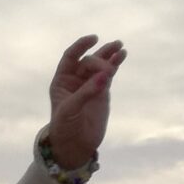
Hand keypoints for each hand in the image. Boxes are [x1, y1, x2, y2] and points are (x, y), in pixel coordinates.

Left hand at [47, 34, 125, 168]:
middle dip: (98, 60)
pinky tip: (122, 55)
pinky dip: (115, 65)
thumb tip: (104, 77)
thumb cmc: (64, 126)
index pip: (70, 57)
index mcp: (62, 81)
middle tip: (107, 70)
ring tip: (119, 46)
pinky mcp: (102, 92)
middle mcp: (76, 80)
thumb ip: (86, 92)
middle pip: (88, 61)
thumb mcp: (70, 109)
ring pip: (100, 65)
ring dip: (109, 54)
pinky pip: (109, 75)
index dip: (80, 46)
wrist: (74, 145)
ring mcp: (90, 85)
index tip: (93, 39)